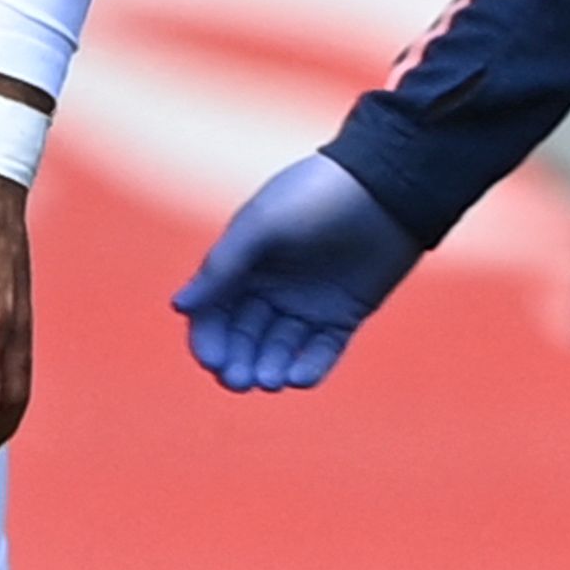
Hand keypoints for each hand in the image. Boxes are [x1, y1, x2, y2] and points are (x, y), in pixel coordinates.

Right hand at [173, 152, 422, 391]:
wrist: (388, 187)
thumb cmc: (316, 198)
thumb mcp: (262, 226)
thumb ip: (223, 267)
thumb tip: (180, 307)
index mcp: (243, 264)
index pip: (213, 312)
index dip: (209, 340)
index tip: (213, 361)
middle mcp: (271, 288)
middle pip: (243, 338)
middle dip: (238, 362)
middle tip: (240, 381)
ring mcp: (307, 304)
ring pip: (279, 349)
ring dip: (270, 368)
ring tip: (271, 380)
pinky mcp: (343, 315)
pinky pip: (321, 351)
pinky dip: (309, 367)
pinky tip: (298, 377)